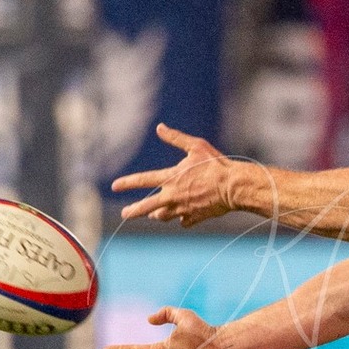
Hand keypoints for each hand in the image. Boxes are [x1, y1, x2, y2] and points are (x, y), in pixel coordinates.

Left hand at [113, 124, 238, 226]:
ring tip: (154, 214)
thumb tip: (160, 127)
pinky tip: (184, 215)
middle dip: (133, 211)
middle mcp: (172, 196)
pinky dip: (182, 218)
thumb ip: (175, 138)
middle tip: (125, 214)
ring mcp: (182, 209)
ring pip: (163, 216)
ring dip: (157, 214)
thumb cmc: (215, 164)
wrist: (233, 187)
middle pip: (146, 207)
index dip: (127, 183)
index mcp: (171, 178)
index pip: (143, 180)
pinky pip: (183, 220)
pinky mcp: (194, 218)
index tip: (114, 186)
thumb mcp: (195, 146)